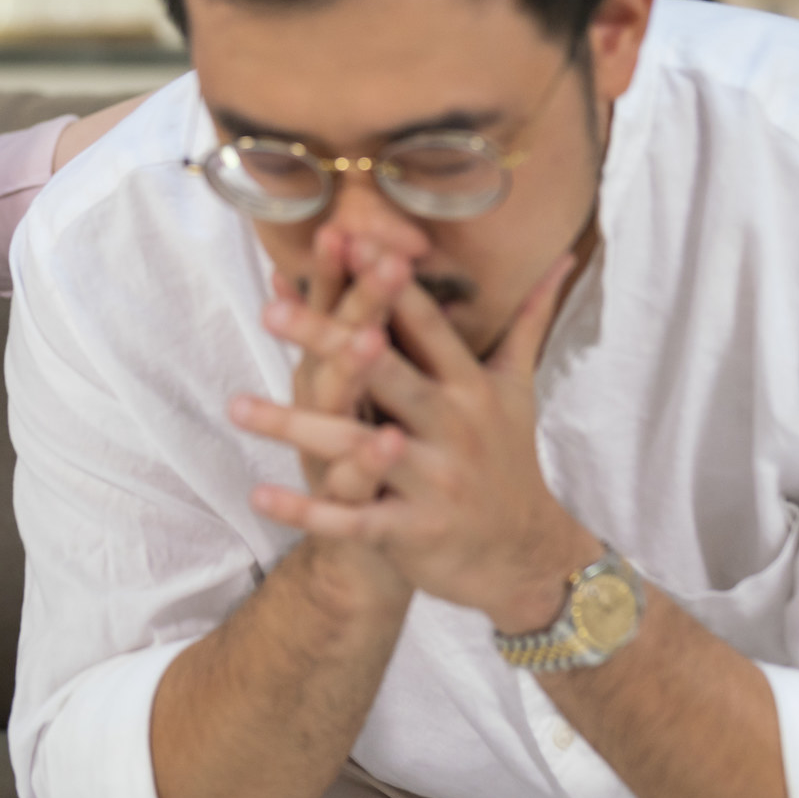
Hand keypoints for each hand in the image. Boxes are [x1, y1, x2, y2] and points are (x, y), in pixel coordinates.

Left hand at [234, 252, 593, 631]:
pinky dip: (307, 511)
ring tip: (236, 406)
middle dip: (330, 340)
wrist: (526, 556)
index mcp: (471, 386)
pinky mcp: (414, 530)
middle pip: (385, 374)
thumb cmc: (509, 459)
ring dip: (294, 427)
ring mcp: (433, 480)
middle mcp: (453, 427)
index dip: (388, 285)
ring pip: (355, 448)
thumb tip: (561, 256)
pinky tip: (259, 493)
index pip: (426, 325)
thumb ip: (529, 319)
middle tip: (272, 310)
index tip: (349, 241)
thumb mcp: (520, 388)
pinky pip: (353, 519)